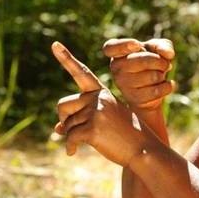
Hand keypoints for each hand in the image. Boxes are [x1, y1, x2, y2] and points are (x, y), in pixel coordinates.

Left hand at [51, 42, 148, 165]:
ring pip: (66, 123)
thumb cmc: (124, 136)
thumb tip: (56, 129)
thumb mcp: (103, 122)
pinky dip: (70, 147)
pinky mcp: (93, 128)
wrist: (143, 150)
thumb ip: (81, 119)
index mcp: (101, 92)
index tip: (54, 44)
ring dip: (71, 135)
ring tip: (86, 141)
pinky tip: (73, 153)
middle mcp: (98, 98)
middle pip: (63, 104)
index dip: (66, 58)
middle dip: (64, 120)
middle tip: (74, 131)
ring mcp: (96, 112)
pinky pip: (70, 137)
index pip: (81, 73)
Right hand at [103, 38, 175, 109]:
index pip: (110, 48)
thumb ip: (162, 46)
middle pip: (142, 60)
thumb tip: (168, 54)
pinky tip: (165, 85)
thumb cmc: (151, 62)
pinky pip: (157, 91)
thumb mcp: (156, 49)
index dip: (123, 45)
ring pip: (153, 76)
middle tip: (164, 64)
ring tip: (159, 75)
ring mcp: (122, 84)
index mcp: (117, 53)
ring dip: (162, 75)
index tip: (137, 44)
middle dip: (160, 61)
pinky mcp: (133, 98)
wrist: (150, 91)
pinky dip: (167, 87)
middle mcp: (116, 67)